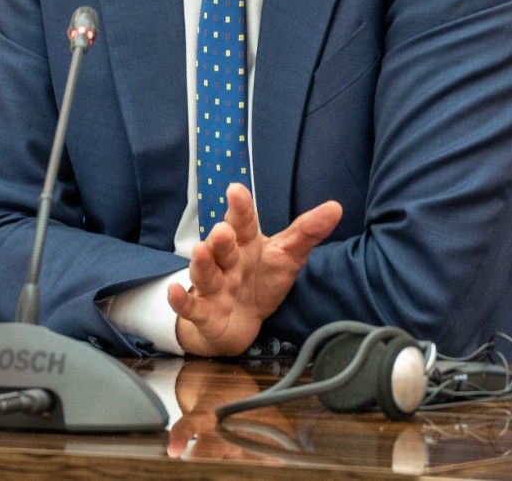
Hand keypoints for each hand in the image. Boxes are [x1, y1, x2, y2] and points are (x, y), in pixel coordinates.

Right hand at [168, 184, 341, 356]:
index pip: (244, 221)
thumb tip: (336, 207)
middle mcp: (227, 260)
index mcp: (246, 242)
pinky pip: (192, 307)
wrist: (241, 321)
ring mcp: (213, 286)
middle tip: (223, 229)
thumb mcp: (287, 256)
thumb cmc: (262, 280)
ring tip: (200, 252)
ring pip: (206, 273)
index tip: (236, 189)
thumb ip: (307, 232)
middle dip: (221, 238)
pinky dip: (181, 301)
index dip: (241, 206)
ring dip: (201, 263)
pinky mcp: (205, 313)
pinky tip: (175, 292)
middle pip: (222, 246)